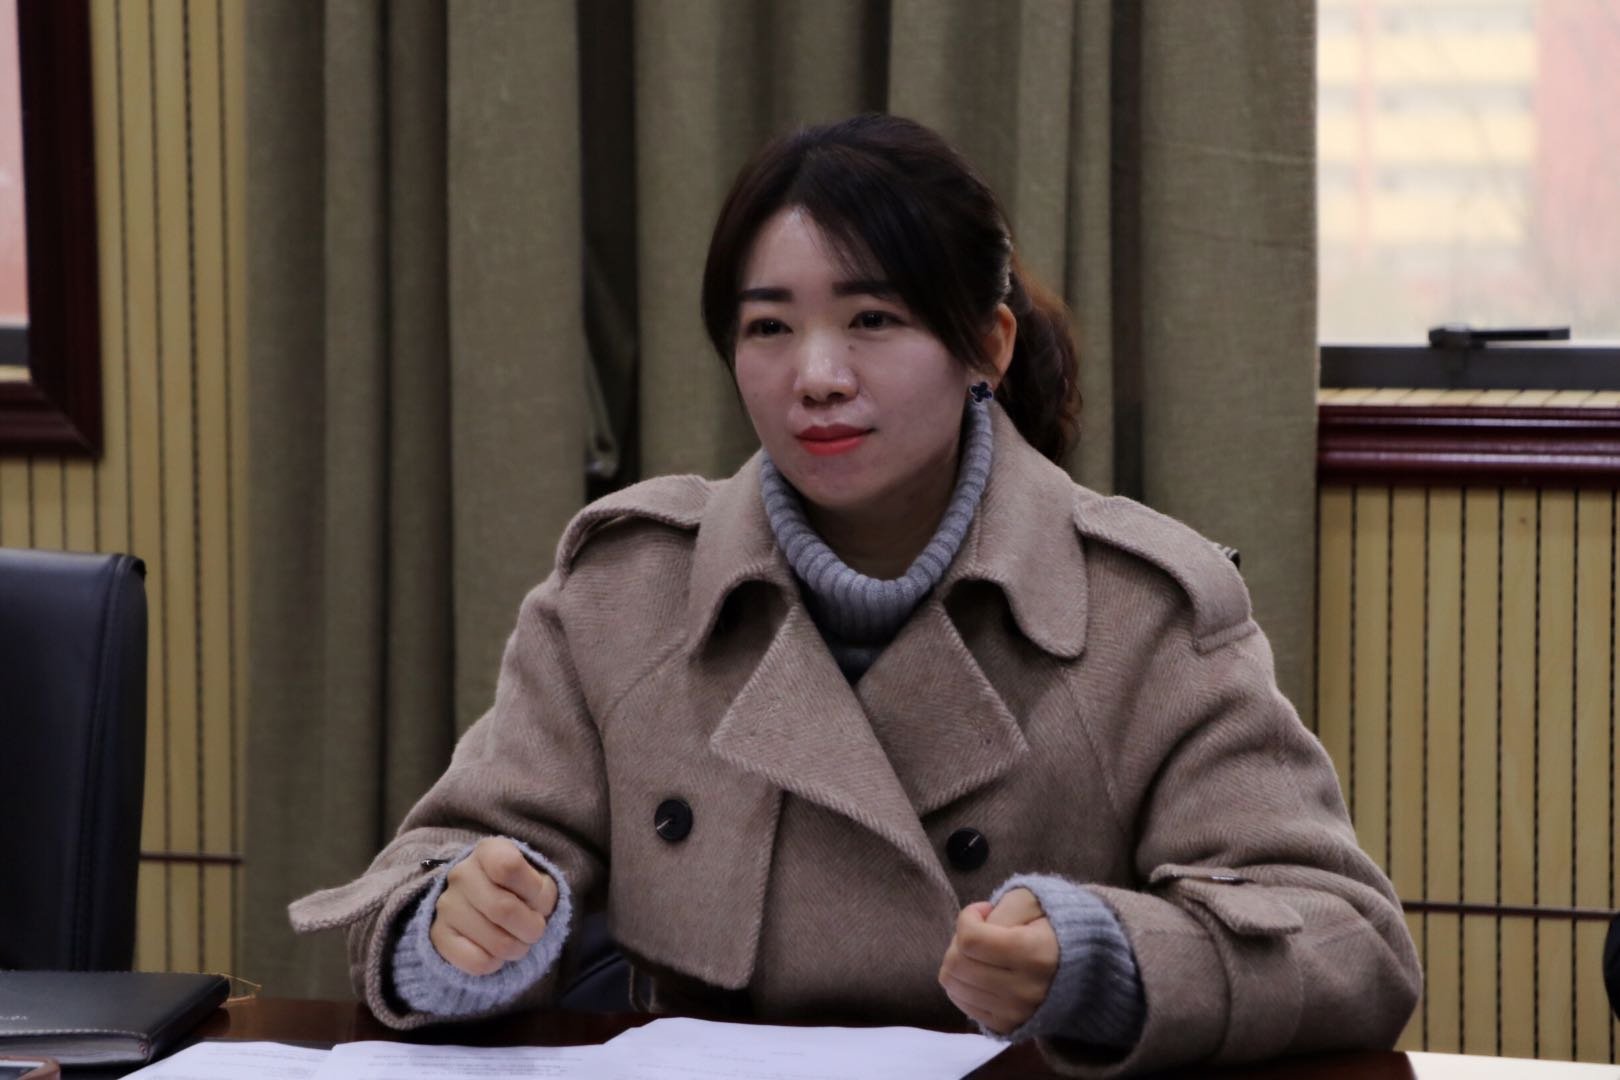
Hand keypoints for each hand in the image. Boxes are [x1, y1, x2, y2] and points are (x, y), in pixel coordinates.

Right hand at [429, 837, 557, 975]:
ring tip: (515, 940)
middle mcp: (461, 873)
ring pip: (495, 943)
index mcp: (488, 851)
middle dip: (531, 928)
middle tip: (534, 930)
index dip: (532, 888)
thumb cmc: (521, 890)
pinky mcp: (438, 936)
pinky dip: (495, 963)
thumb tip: (531, 920)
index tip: (535, 894)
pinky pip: (477, 962)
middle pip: (503, 909)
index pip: (508, 867)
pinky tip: (494, 952)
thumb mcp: (539, 884)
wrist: (488, 904)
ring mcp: (446, 905)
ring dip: (516, 949)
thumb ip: (541, 896)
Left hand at [937, 887, 1059, 1034]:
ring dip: (958, 962)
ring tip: (981, 952)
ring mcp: (1016, 1014)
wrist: (1086, 967)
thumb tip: (967, 935)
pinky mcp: (1007, 1027)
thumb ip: (998, 912)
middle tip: (978, 931)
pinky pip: (963, 1005)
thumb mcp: (1030, 901)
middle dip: (958, 941)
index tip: (983, 910)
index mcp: (1034, 954)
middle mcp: (1024, 991)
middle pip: (956, 965)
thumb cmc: (1053, 925)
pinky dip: (964, 984)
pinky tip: (984, 971)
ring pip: (954, 986)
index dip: (967, 918)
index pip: (971, 940)